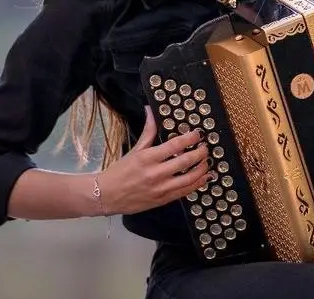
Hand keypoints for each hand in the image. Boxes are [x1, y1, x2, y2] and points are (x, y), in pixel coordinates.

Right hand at [95, 107, 213, 215]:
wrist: (107, 195)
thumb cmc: (120, 171)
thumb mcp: (134, 150)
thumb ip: (148, 131)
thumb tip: (151, 111)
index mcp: (148, 158)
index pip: (175, 145)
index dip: (190, 139)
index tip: (198, 134)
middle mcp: (156, 173)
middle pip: (186, 161)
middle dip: (200, 153)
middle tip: (205, 147)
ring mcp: (161, 189)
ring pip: (189, 178)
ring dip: (202, 169)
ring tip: (206, 162)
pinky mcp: (163, 200)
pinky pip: (185, 192)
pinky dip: (197, 184)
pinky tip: (203, 178)